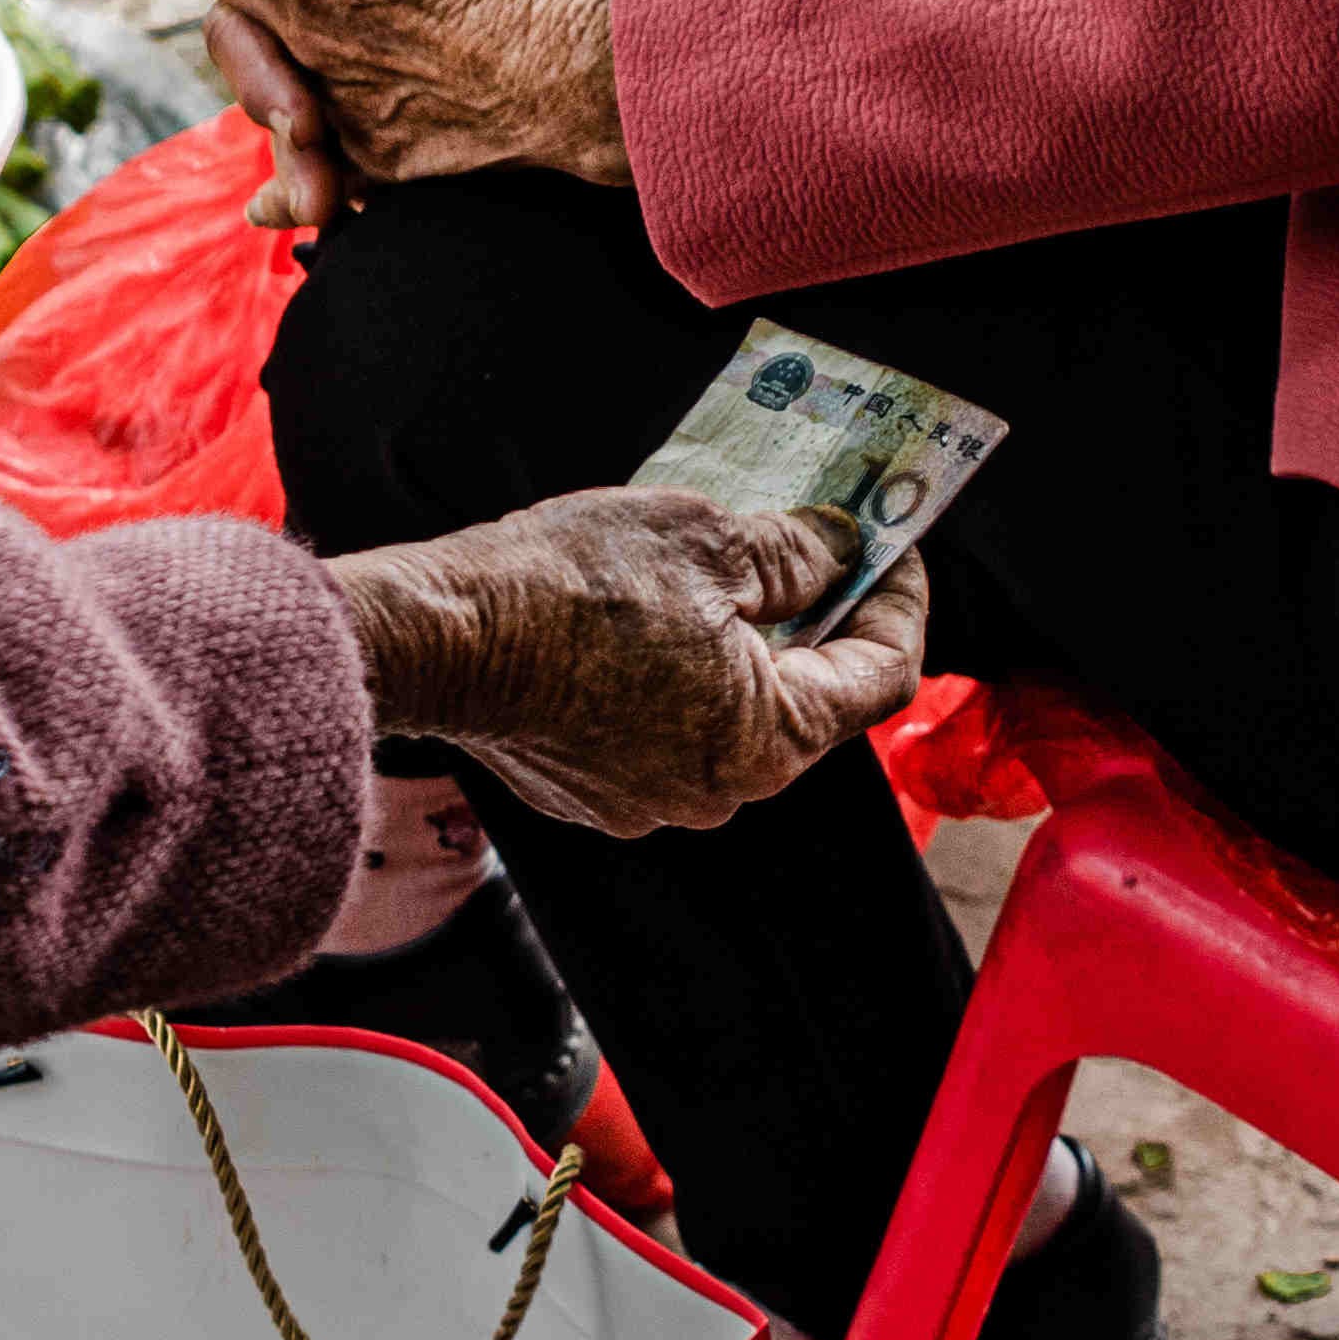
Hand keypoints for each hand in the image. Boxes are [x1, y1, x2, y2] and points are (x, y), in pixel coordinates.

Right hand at [334, 492, 933, 832]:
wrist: (438, 635)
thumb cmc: (571, 588)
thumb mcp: (710, 540)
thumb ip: (799, 552)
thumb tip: (844, 548)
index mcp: (766, 744)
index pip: (881, 677)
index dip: (900, 600)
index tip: (895, 546)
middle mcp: (717, 793)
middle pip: (806, 700)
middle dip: (819, 618)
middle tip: (820, 543)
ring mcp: (647, 799)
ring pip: (732, 713)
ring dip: (744, 644)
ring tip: (728, 569)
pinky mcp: (591, 788)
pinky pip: (664, 727)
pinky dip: (677, 673)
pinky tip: (650, 614)